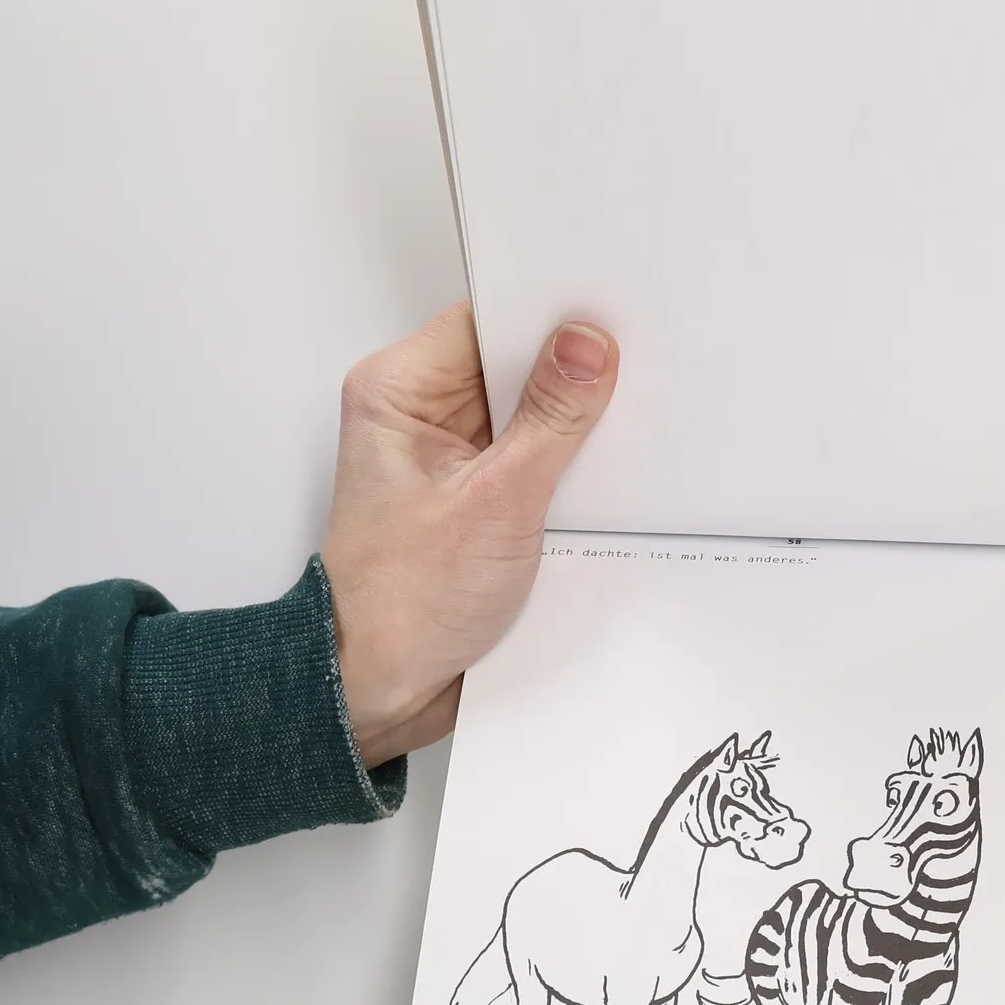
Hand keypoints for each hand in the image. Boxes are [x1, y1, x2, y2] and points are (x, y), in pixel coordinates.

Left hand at [319, 301, 617, 765]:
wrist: (378, 691)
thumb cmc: (402, 607)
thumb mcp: (497, 502)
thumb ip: (552, 418)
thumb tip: (587, 344)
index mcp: (398, 392)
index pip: (487, 317)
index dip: (549, 313)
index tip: (609, 318)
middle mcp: (418, 415)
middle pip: (511, 363)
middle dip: (568, 376)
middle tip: (625, 381)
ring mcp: (448, 458)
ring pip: (528, 414)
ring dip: (569, 431)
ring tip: (611, 443)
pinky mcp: (473, 498)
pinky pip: (531, 461)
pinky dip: (563, 471)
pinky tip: (596, 484)